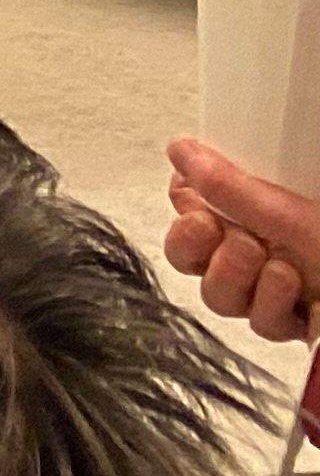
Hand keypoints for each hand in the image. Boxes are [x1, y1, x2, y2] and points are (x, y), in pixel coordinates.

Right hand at [167, 136, 319, 340]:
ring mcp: (277, 290)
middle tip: (219, 231)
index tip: (194, 201)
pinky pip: (258, 324)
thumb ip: (233, 186)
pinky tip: (295, 290)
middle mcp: (263, 246)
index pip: (193, 207)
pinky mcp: (295, 326)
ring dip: (237, 277)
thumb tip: (181, 149)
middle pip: (192, 258)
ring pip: (220, 296)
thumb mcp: (293, 213)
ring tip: (275, 263)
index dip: (186, 209)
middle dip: (199, 247)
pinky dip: (272, 304)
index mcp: (259, 209)